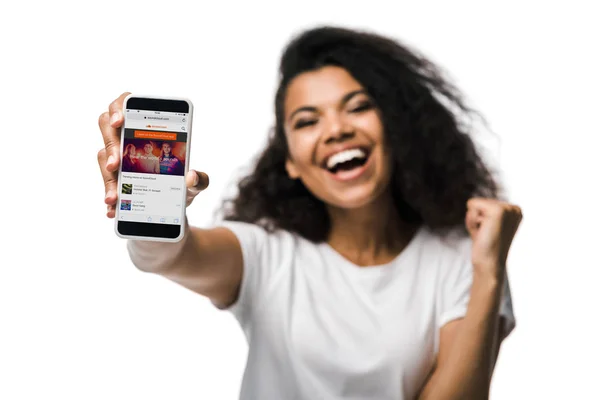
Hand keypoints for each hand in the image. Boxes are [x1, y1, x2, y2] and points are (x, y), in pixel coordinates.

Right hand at [97, 92, 208, 217]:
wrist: (175, 209)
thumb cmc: (183, 185)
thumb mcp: (196, 183)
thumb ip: (200, 180)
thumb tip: (192, 176)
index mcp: (147, 127)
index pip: (126, 104)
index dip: (119, 107)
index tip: (121, 121)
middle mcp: (128, 137)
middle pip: (107, 127)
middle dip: (111, 145)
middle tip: (115, 164)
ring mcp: (117, 157)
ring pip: (103, 157)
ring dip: (107, 177)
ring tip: (114, 197)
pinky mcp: (113, 179)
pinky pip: (106, 184)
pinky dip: (110, 196)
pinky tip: (113, 209)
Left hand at [465, 197, 522, 278]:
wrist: (490, 264)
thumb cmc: (486, 246)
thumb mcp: (487, 224)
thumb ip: (483, 212)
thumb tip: (471, 202)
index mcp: (515, 211)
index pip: (484, 203)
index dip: (480, 219)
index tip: (489, 232)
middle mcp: (514, 208)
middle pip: (478, 202)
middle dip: (476, 219)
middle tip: (486, 235)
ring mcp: (507, 209)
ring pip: (474, 203)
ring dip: (473, 221)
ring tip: (484, 234)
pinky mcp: (498, 211)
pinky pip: (471, 204)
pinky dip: (471, 220)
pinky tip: (481, 232)